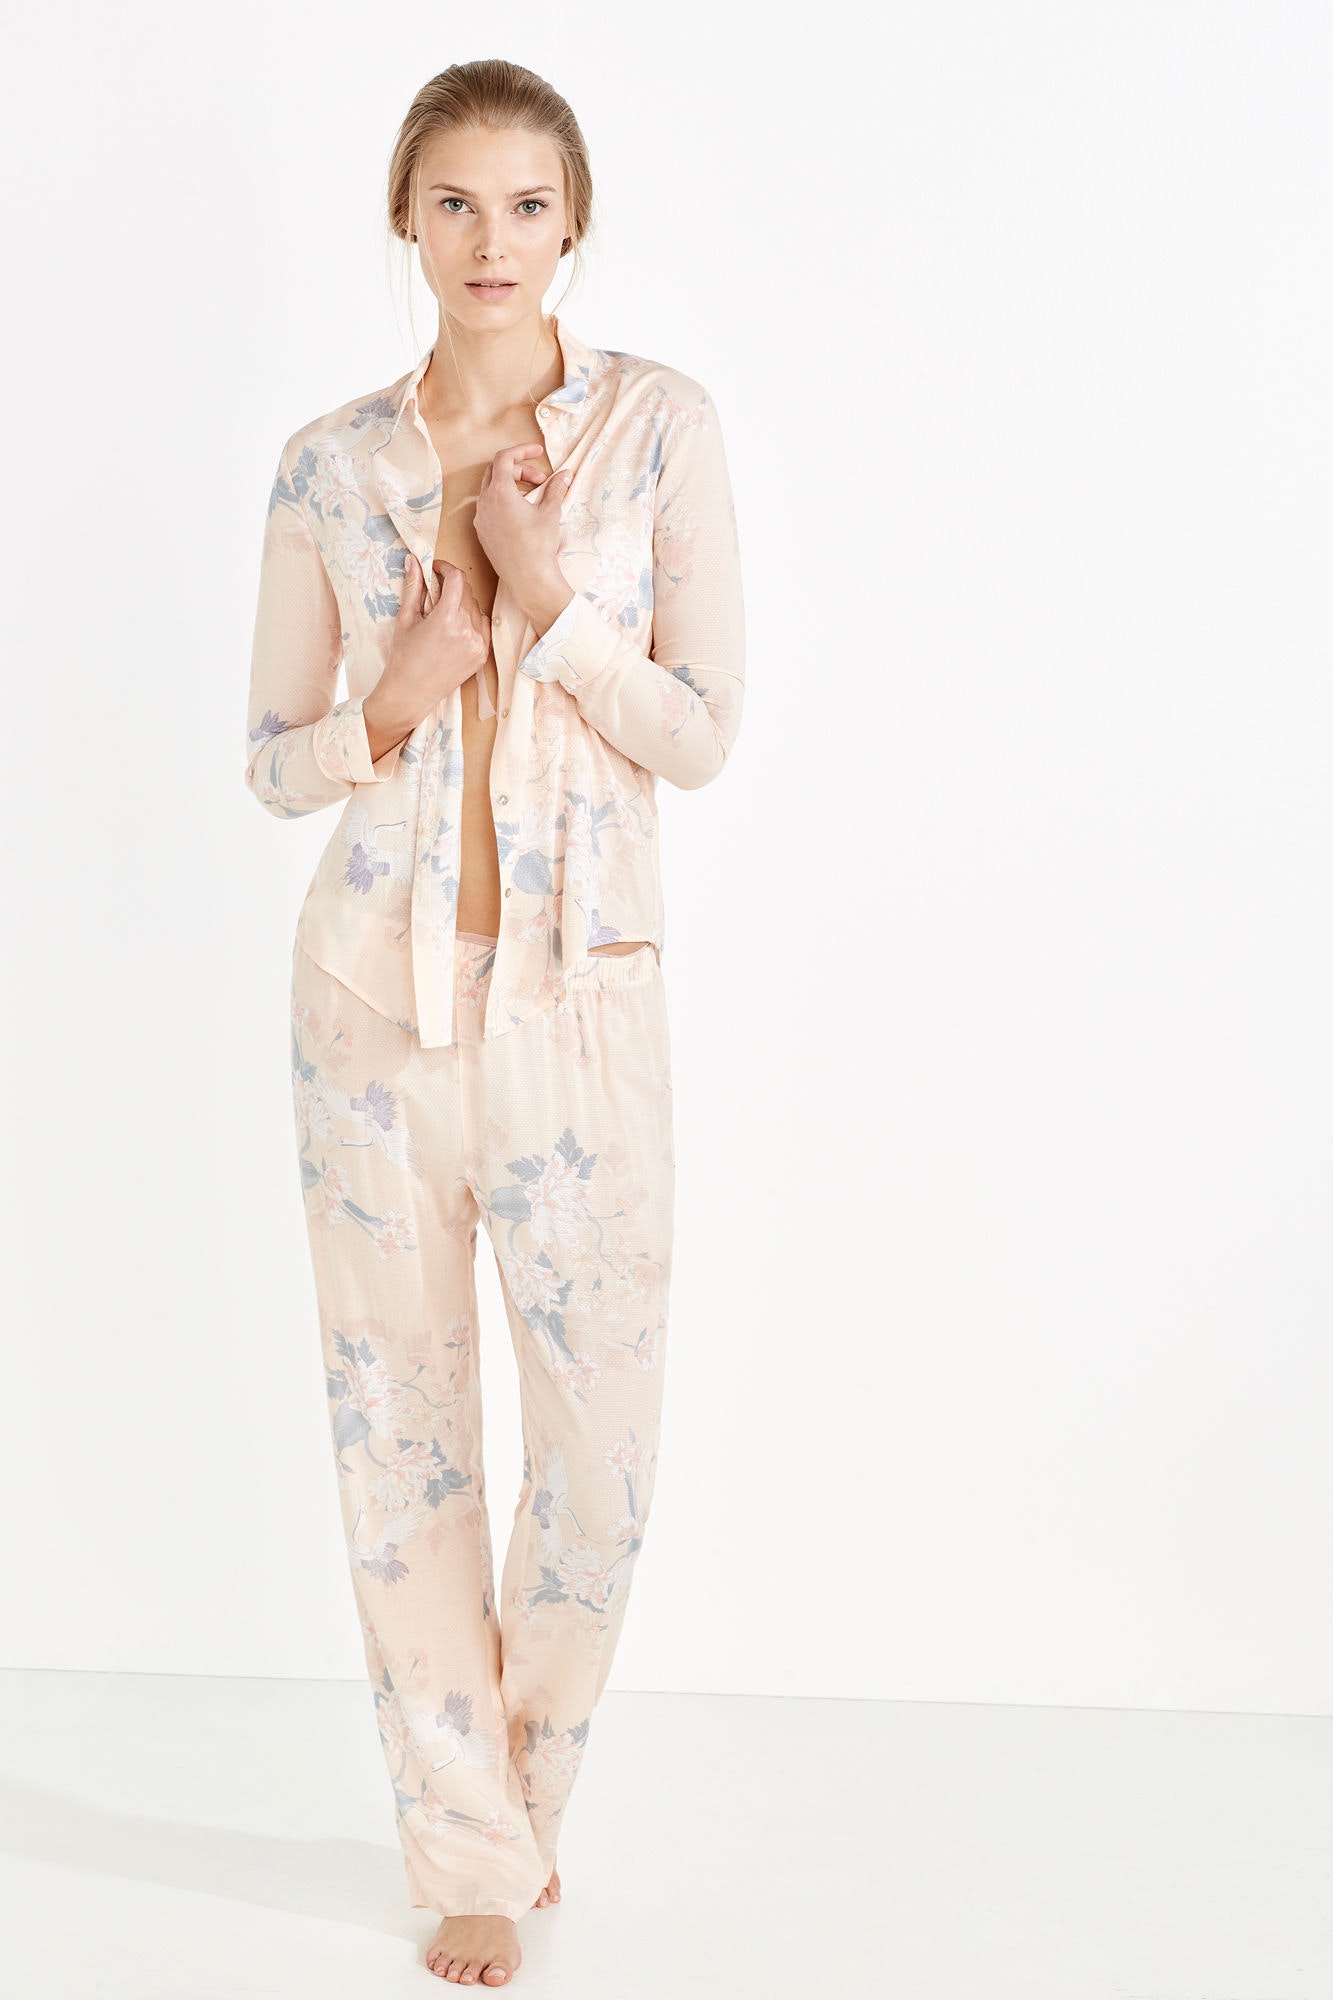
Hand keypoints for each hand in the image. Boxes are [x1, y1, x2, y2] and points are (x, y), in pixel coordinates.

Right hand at [364, 553, 490, 753]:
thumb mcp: (406, 619)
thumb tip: (414, 560)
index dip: (446, 568)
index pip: (457, 578)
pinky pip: (484, 626)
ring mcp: (478, 644)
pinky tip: (456, 627)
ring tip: (443, 614)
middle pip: (467, 591)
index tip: (436, 569)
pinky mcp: (482, 655)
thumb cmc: (403, 657)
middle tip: (435, 592)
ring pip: (476, 608)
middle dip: (452, 585)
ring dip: (462, 603)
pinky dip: (472, 620)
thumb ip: (413, 587)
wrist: (411, 693)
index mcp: (447, 618)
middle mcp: (467, 630)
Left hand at [473, 444, 572, 624]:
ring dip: (512, 487)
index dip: (522, 450)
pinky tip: (521, 515)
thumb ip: (556, 489)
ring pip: (491, 490)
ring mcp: (480, 519)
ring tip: (532, 498)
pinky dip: (504, 502)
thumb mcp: (551, 513)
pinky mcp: (482, 533)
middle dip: (519, 470)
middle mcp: (484, 503)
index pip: (504, 458)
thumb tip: (566, 474)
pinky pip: (489, 508)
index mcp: (499, 492)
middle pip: (496, 472)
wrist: (528, 579)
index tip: (538, 452)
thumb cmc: (539, 545)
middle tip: (540, 480)